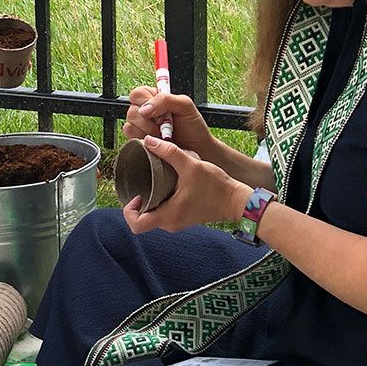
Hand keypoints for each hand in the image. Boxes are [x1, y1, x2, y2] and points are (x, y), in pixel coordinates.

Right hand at [122, 86, 214, 157]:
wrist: (198, 150)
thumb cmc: (193, 127)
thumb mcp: (185, 105)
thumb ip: (165, 100)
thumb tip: (144, 109)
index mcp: (154, 98)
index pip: (137, 94)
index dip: (146, 102)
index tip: (161, 112)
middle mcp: (145, 112)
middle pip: (132, 110)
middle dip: (149, 120)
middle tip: (164, 124)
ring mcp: (140, 128)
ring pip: (130, 125)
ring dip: (148, 131)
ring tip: (162, 135)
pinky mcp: (140, 142)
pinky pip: (132, 139)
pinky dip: (145, 141)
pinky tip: (157, 142)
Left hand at [122, 135, 251, 234]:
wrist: (238, 200)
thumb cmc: (216, 187)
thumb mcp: (191, 165)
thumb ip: (169, 152)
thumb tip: (148, 141)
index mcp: (168, 215)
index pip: (136, 225)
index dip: (128, 210)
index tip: (135, 192)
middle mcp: (170, 223)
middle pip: (142, 220)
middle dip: (137, 203)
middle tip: (140, 183)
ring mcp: (177, 222)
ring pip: (152, 216)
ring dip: (148, 202)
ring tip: (151, 181)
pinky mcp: (183, 217)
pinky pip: (163, 213)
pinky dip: (159, 202)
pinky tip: (164, 185)